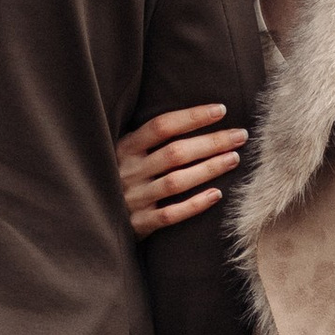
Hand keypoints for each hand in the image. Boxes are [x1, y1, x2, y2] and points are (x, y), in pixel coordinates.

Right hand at [117, 101, 247, 238]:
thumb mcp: (127, 153)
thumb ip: (150, 139)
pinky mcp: (138, 224)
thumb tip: (200, 114)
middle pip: (175, 153)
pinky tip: (217, 194)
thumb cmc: (120, 177)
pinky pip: (170, 215)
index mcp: (124, 148)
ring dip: (208, 169)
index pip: (162, 126)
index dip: (192, 117)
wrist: (94, 216)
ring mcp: (133, 198)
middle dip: (211, 142)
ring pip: (176, 182)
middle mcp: (128, 171)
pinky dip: (194, 205)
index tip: (221, 110)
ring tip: (234, 159)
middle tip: (240, 136)